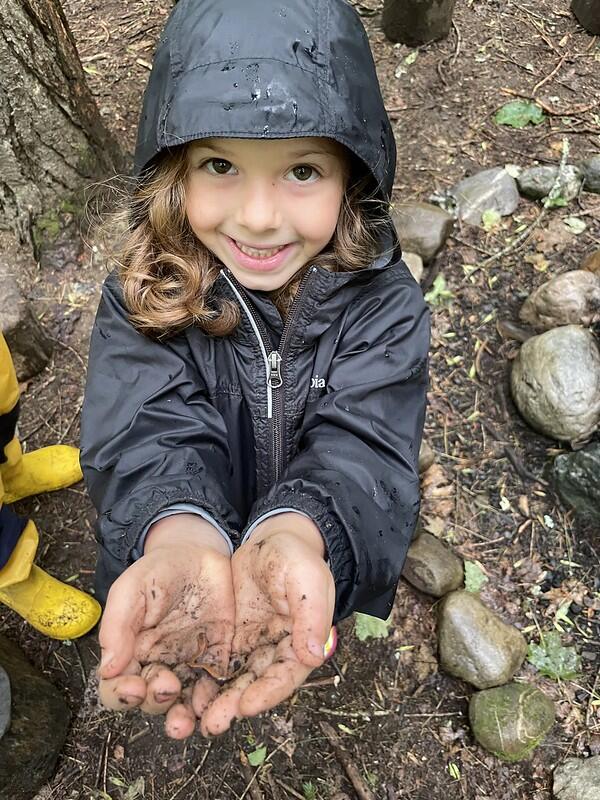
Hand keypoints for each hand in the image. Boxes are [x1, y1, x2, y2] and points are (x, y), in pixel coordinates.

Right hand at [97, 515, 234, 739]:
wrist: (201, 553)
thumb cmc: (160, 568)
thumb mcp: (134, 587)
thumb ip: (119, 623)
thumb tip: (108, 667)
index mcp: (131, 652)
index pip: (117, 687)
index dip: (121, 695)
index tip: (133, 687)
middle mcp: (159, 665)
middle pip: (151, 700)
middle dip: (156, 701)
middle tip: (168, 685)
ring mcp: (190, 665)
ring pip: (183, 704)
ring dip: (184, 718)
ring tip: (188, 721)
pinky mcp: (219, 659)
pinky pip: (217, 687)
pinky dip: (217, 701)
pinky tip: (218, 704)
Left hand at [200, 513, 334, 735]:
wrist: (269, 541)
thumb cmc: (295, 557)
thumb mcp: (307, 579)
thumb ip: (312, 615)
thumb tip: (313, 656)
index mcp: (301, 642)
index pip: (286, 676)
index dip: (268, 694)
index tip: (246, 706)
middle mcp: (276, 652)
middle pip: (256, 686)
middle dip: (235, 706)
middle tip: (213, 723)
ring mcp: (252, 648)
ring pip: (233, 681)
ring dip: (216, 700)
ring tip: (193, 719)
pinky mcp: (230, 640)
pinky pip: (215, 664)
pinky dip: (202, 680)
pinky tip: (182, 692)